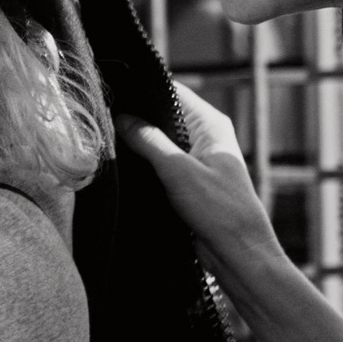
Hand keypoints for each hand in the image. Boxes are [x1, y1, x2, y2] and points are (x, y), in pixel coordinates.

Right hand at [115, 82, 283, 282]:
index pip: (173, 92)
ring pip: (160, 140)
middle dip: (136, 117)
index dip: (144, 90)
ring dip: (139, 142)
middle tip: (103, 117)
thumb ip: (148, 141)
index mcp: (211, 124)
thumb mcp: (178, 170)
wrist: (238, 251)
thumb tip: (122, 118)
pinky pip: (161, 162)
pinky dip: (145, 162)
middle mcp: (205, 136)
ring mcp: (197, 158)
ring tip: (108, 139)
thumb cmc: (220, 209)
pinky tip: (124, 165)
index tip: (114, 91)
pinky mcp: (189, 180)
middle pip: (163, 115)